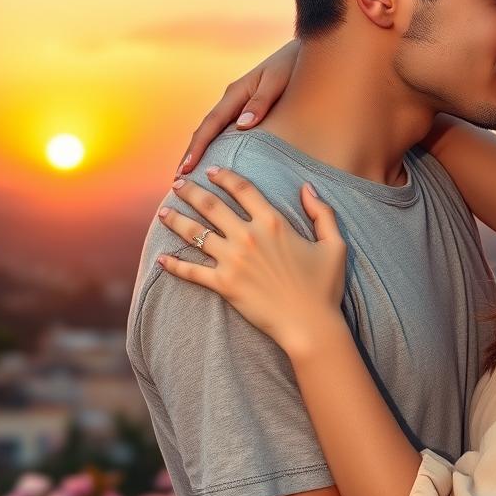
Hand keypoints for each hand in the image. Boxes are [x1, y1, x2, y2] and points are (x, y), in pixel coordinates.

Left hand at [156, 167, 346, 356]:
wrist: (310, 325)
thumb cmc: (324, 287)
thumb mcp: (334, 245)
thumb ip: (322, 213)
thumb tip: (306, 188)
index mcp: (273, 223)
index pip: (242, 189)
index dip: (224, 176)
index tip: (211, 170)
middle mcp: (248, 236)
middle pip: (210, 205)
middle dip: (190, 191)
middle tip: (177, 184)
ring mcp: (232, 261)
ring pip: (195, 233)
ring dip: (175, 220)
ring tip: (163, 212)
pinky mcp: (223, 285)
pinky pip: (191, 272)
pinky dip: (173, 266)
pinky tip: (160, 259)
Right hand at [177, 39, 299, 173]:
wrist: (304, 52)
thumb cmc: (292, 66)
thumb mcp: (277, 82)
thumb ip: (260, 102)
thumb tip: (242, 125)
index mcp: (236, 93)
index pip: (211, 124)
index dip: (197, 148)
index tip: (186, 168)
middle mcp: (233, 99)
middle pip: (207, 130)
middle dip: (192, 154)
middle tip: (180, 180)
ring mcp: (240, 104)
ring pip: (216, 131)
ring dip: (203, 151)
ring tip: (193, 176)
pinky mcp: (249, 109)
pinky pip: (229, 130)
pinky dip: (219, 145)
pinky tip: (221, 160)